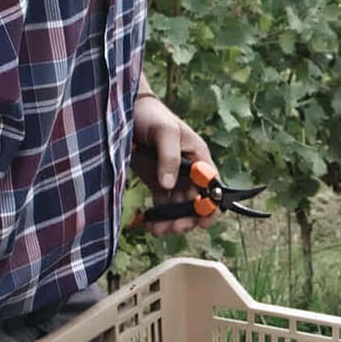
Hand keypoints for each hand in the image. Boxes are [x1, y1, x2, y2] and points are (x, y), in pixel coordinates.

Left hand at [131, 91, 214, 234]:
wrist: (129, 111)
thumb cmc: (153, 116)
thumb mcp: (165, 132)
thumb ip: (169, 157)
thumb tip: (169, 186)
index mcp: (199, 158)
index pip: (211, 186)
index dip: (210, 206)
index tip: (202, 222)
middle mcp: (189, 171)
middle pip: (195, 202)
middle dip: (186, 218)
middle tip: (173, 228)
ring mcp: (172, 178)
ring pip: (178, 207)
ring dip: (170, 221)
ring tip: (156, 230)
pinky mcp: (157, 182)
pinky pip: (161, 205)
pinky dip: (156, 217)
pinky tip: (148, 224)